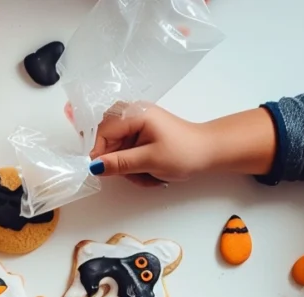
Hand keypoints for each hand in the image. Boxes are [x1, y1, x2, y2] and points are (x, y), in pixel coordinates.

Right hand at [89, 104, 212, 184]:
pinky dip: (134, 164)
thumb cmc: (184, 153)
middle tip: (131, 173)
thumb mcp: (149, 161)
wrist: (210, 151)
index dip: (100, 152)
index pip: (104, 130)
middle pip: (108, 138)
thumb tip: (94, 167)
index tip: (104, 172)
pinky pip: (128, 150)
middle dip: (116, 160)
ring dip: (127, 166)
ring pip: (118, 148)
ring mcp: (139, 123)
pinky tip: (148, 171)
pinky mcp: (144, 133)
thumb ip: (120, 163)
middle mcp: (135, 113)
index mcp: (137, 113)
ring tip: (147, 175)